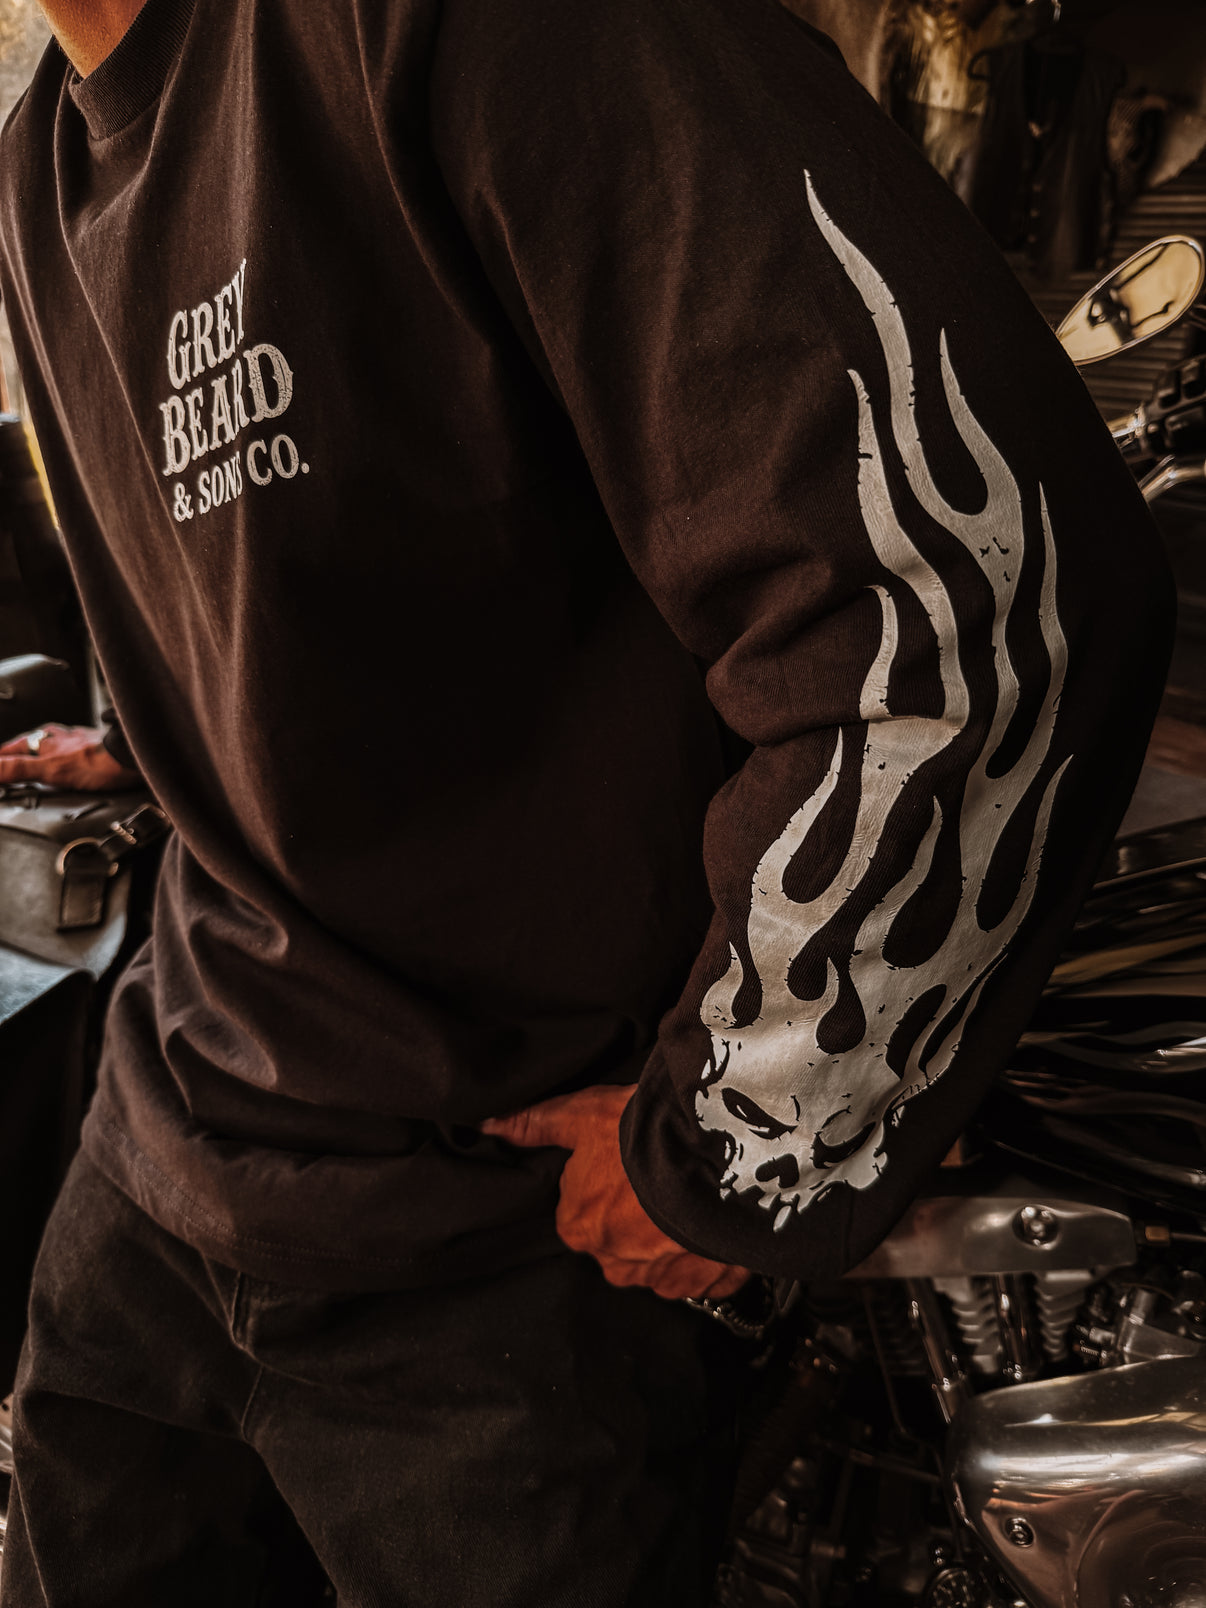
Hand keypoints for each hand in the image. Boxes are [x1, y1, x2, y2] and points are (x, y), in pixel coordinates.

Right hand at [0, 724, 139, 790]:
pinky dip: (66, 756)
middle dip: (20, 752)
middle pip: (32, 743)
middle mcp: (61, 737)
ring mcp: (79, 741)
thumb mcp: (51, 770)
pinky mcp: (97, 748)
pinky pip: (74, 750)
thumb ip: (19, 769)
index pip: (12, 748)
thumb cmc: (99, 763)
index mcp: (45, 740)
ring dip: (43, 751)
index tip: (0, 765)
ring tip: (36, 759)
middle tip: (9, 761)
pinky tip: (71, 763)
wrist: (134, 758)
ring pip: (53, 744)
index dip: (2, 758)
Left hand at [483, 1084, 750, 1299]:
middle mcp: (615, 1265)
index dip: (602, 1182)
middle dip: (635, 1215)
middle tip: (657, 1174)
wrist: (717, 1157)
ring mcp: (663, 1279)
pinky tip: (710, 1217)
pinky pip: (701, 1271)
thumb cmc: (640, 1135)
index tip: (623, 1163)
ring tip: (688, 1191)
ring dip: (670, 1235)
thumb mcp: (582, 1116)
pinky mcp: (707, 1284)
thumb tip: (488, 1126)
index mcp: (578, 1229)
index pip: (579, 1211)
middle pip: (618, 1239)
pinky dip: (705, 1251)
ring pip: (659, 1258)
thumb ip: (536, 1125)